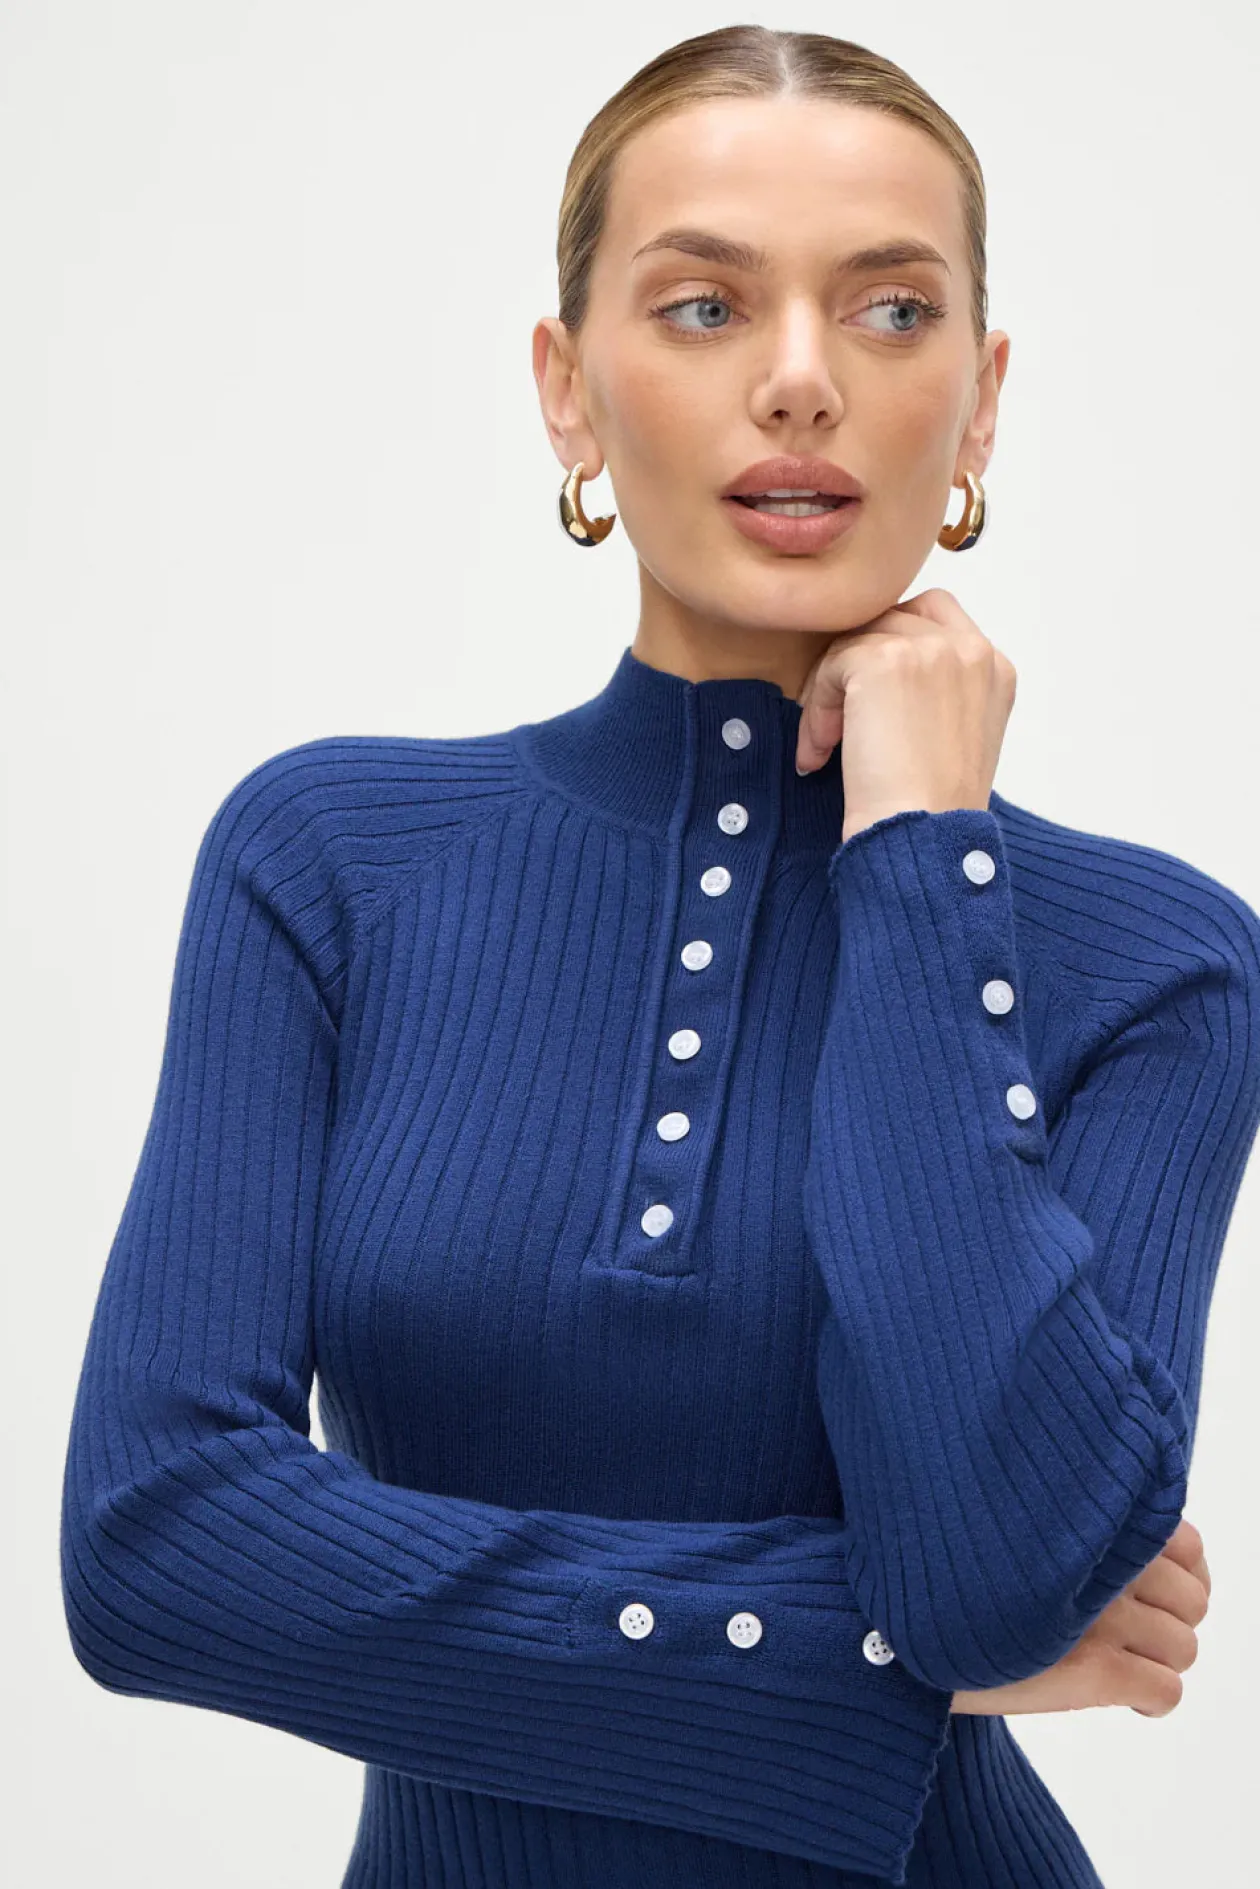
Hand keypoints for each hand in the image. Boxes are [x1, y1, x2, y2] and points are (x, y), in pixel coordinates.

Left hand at [793, 588, 1016, 845]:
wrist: (923, 834)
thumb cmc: (933, 807)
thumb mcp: (955, 736)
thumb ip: (935, 691)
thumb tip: (874, 670)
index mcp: (994, 668)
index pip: (933, 618)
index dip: (890, 650)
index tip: (871, 705)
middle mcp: (971, 650)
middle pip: (889, 621)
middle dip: (856, 670)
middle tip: (840, 727)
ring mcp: (931, 650)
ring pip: (856, 642)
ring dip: (831, 693)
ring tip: (826, 745)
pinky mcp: (885, 661)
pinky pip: (832, 666)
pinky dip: (817, 709)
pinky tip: (821, 753)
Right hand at [949, 1517, 1210, 1717]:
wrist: (900, 1631)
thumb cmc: (950, 1574)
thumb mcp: (1014, 1528)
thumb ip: (1075, 1528)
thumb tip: (1134, 1551)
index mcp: (1087, 1520)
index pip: (1187, 1544)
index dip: (1184, 1572)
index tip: (1156, 1590)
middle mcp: (1100, 1562)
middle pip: (1192, 1602)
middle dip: (1172, 1621)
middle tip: (1135, 1634)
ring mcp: (1100, 1617)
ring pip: (1183, 1648)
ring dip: (1159, 1661)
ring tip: (1124, 1664)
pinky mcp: (1094, 1672)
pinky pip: (1165, 1691)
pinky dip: (1152, 1700)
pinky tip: (1127, 1700)